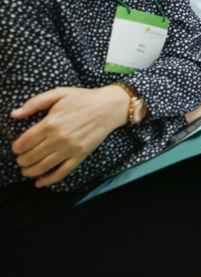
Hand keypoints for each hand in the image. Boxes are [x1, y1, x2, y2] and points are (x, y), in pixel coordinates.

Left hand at [10, 85, 128, 187]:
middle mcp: (58, 138)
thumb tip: (14, 114)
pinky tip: (40, 183)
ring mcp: (70, 149)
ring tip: (26, 170)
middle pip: (31, 156)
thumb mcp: (58, 93)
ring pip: (43, 166)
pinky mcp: (80, 155)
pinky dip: (49, 180)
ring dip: (30, 171)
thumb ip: (34, 103)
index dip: (16, 148)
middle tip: (21, 159)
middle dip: (21, 160)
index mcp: (50, 123)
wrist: (109, 106)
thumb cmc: (83, 98)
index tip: (16, 148)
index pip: (24, 142)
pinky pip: (62, 172)